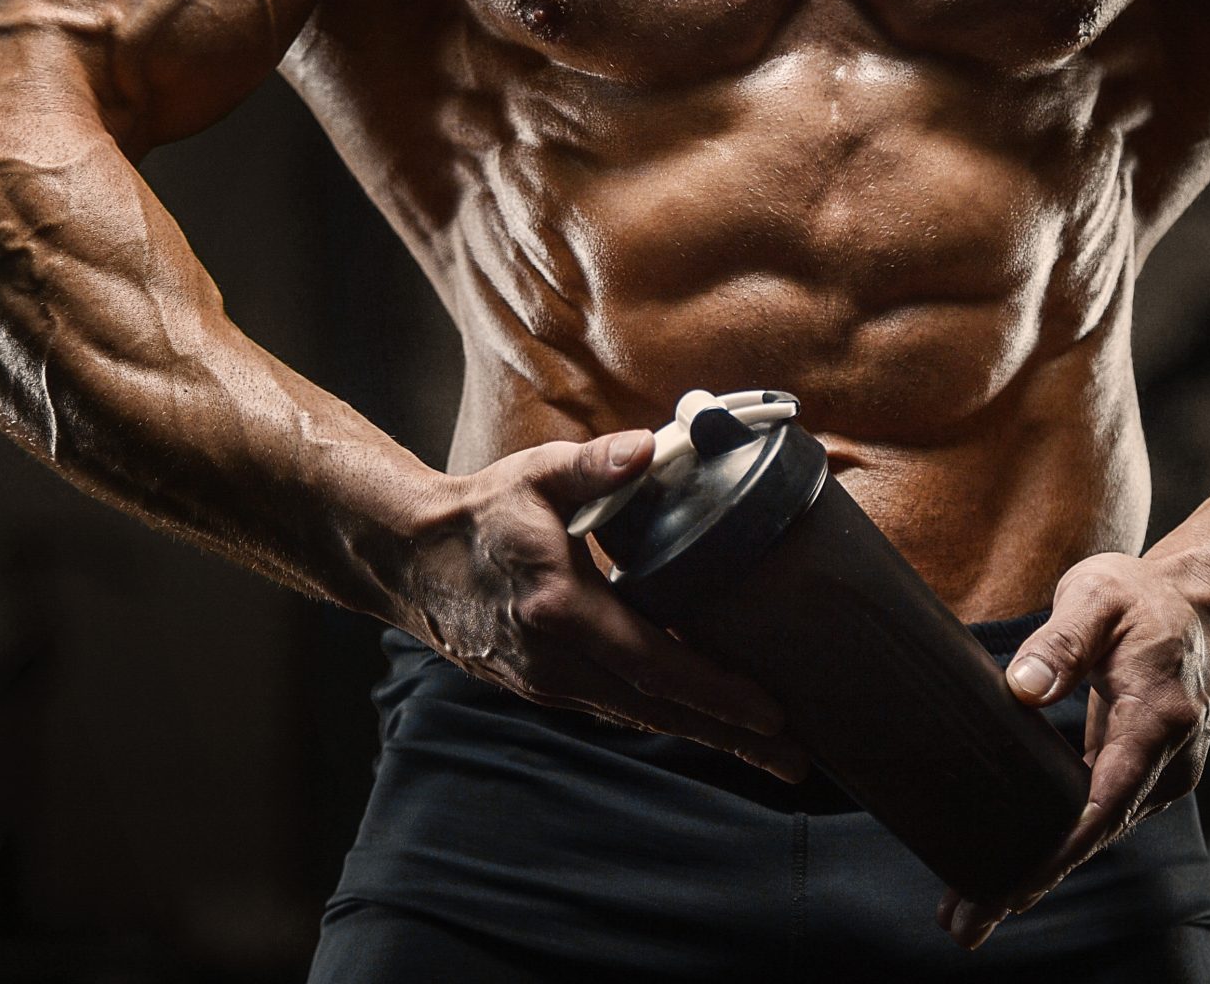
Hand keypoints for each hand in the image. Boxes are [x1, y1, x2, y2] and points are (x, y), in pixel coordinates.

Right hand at [391, 429, 808, 781]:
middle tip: (796, 759)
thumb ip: (596, 464)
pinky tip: (704, 720)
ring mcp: (549, 683)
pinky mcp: (545, 687)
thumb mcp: (539, 475)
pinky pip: (618, 708)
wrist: (414, 560)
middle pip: (658, 710)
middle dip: (731, 737)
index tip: (771, 714)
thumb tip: (647, 449)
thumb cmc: (484, 511)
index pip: (653, 663)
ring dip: (705, 734)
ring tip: (768, 751)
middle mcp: (557, 662)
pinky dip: (666, 717)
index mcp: (561, 609)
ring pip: (640, 717)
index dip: (715, 692)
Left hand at [937, 552, 1209, 949]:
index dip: (1059, 847)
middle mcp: (1166, 761)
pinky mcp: (1143, 777)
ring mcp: (1160, 775)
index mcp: (1157, 719)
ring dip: (1036, 873)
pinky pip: (1096, 818)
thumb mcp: (1098, 597)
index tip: (1012, 885)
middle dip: (1031, 880)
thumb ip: (1062, 642)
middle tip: (965, 923)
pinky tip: (1011, 866)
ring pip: (1093, 835)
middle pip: (1094, 834)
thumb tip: (1023, 690)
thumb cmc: (1146, 598)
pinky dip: (1056, 845)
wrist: (1206, 610)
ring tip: (969, 911)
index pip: (1105, 799)